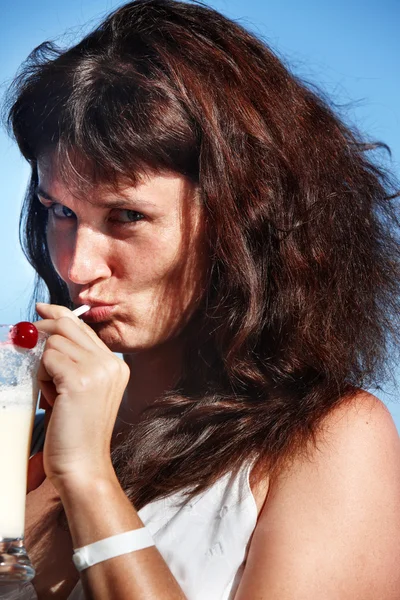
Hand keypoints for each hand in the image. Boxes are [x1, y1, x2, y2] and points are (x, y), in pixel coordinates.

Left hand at [35, 303, 129, 488]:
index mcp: (117, 365)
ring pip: (54, 345)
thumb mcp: (81, 391)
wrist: (83, 466)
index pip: (84, 327)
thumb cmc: (76, 433)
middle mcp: (112, 363)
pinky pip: (48, 360)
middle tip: (25, 337)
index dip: (60, 315)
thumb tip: (45, 334)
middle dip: (42, 332)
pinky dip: (41, 378)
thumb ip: (73, 362)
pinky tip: (51, 399)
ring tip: (52, 395)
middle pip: (68, 326)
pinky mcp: (80, 379)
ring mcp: (99, 370)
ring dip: (43, 367)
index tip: (42, 310)